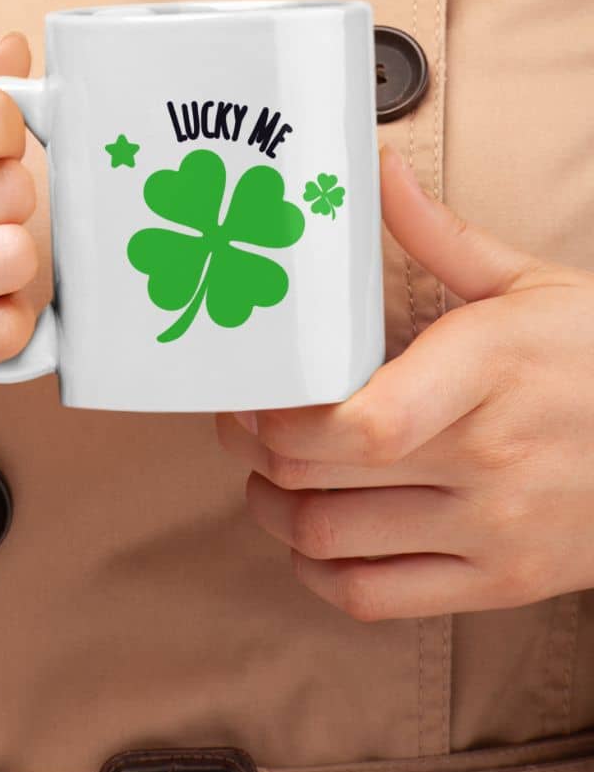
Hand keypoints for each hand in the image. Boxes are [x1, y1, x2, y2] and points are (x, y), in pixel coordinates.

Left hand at [216, 143, 593, 620]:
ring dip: (274, 511)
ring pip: (334, 540)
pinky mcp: (499, 582)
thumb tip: (379, 172)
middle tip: (241, 424)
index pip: (365, 422)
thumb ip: (441, 234)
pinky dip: (320, 573)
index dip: (283, 420)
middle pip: (326, 476)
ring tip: (265, 478)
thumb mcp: (530, 284)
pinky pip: (375, 598)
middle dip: (257, 452)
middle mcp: (490, 458)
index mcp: (490, 369)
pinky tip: (312, 538)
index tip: (252, 395)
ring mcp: (494, 529)